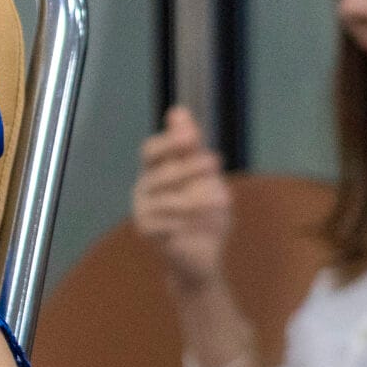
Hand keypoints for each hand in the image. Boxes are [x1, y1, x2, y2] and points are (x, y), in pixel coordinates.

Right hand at [134, 106, 231, 289]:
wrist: (202, 255)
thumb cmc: (203, 213)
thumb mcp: (205, 177)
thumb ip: (191, 148)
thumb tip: (178, 111)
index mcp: (155, 172)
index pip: (151, 151)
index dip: (168, 142)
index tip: (192, 137)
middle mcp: (144, 189)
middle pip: (161, 173)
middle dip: (190, 166)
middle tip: (216, 162)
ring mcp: (143, 211)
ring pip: (168, 200)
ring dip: (200, 198)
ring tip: (224, 201)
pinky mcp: (149, 234)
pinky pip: (165, 224)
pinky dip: (189, 223)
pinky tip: (204, 223)